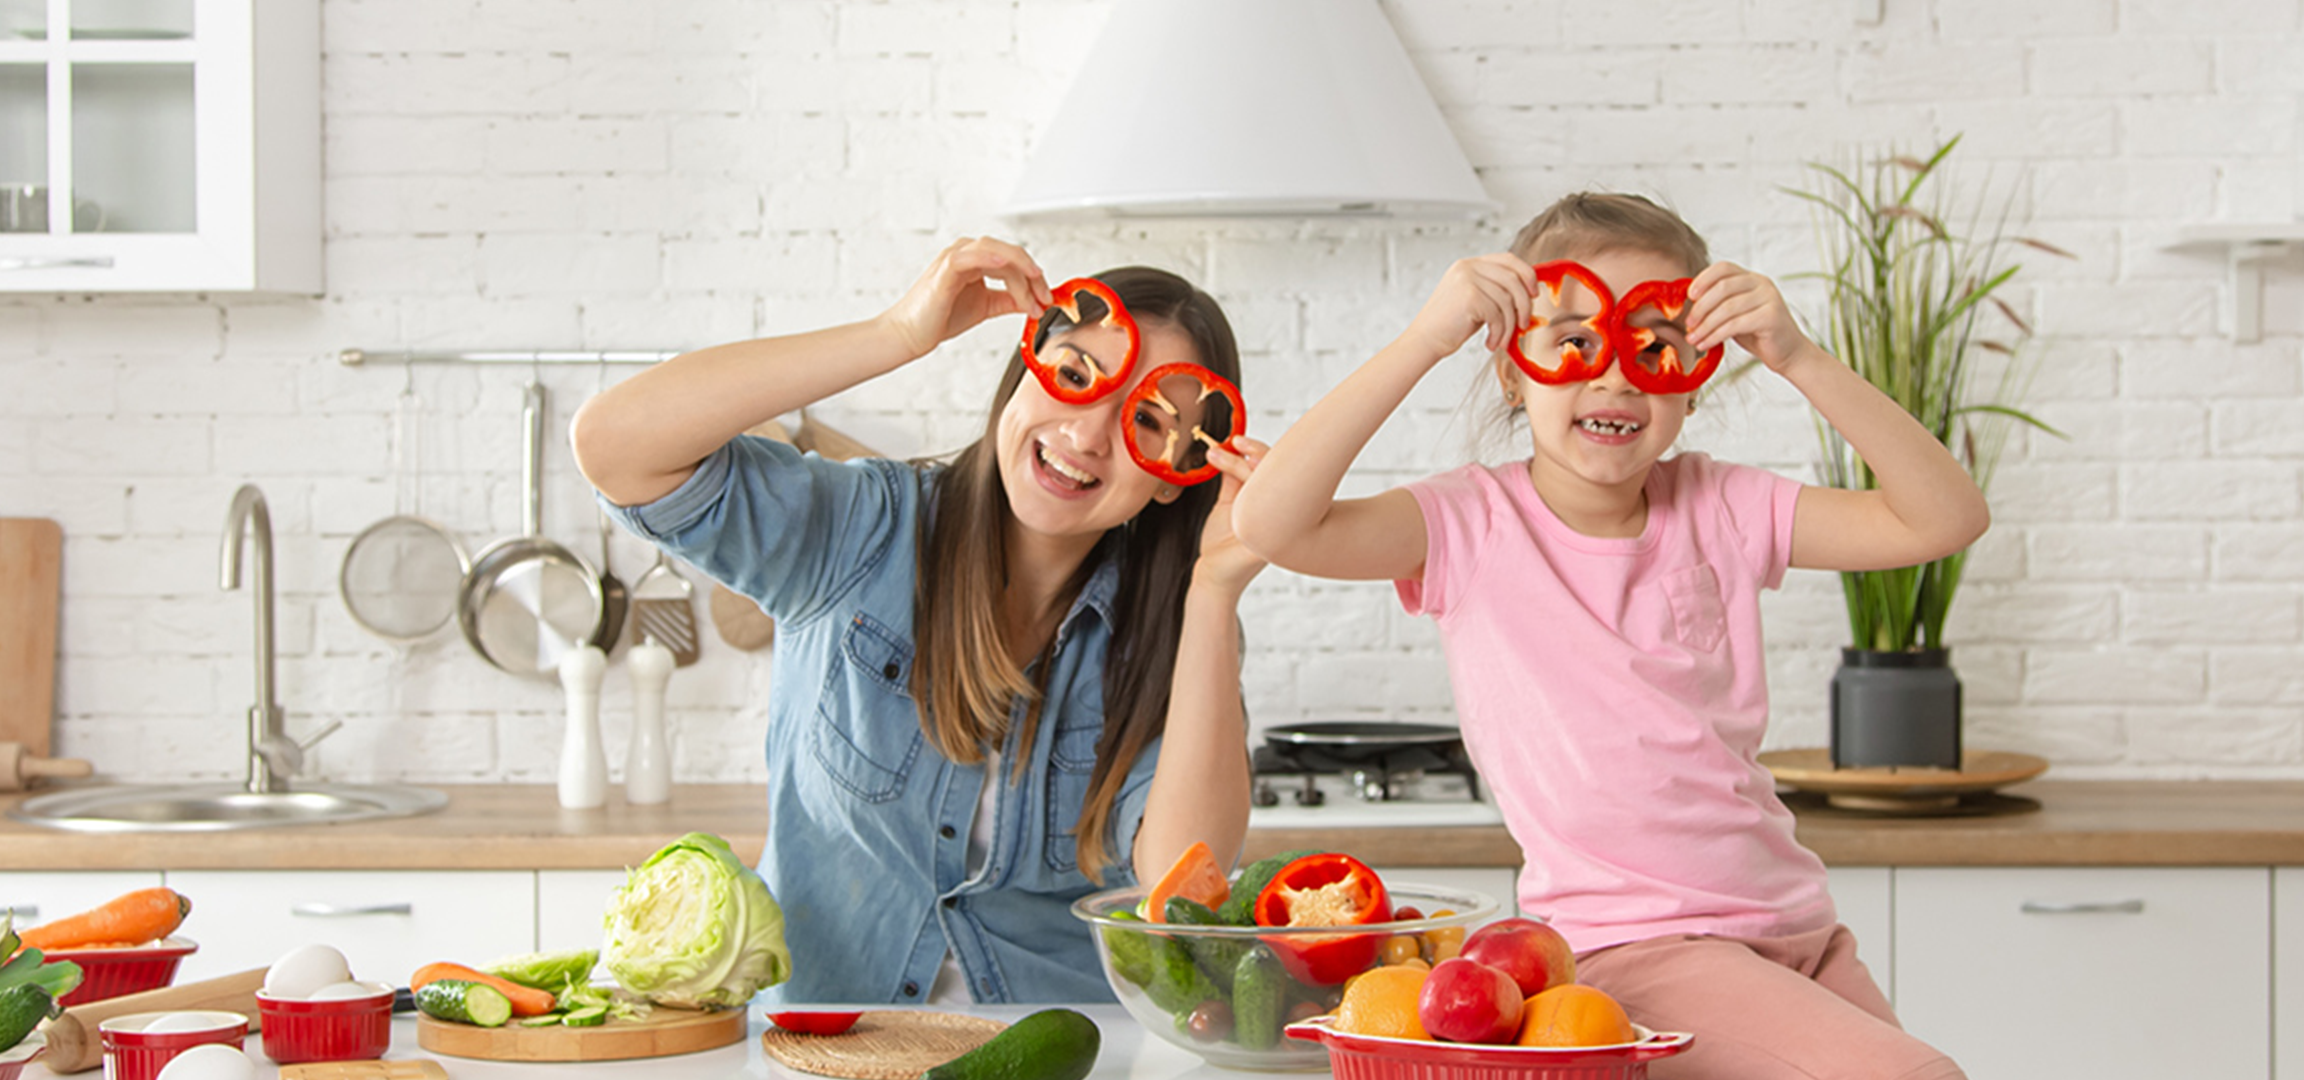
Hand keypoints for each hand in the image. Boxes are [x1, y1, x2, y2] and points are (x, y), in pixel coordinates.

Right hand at [877, 237, 1054, 360]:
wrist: (910, 334)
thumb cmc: (940, 318)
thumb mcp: (986, 307)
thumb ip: (1009, 300)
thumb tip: (1035, 302)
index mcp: (976, 259)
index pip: (1015, 260)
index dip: (1035, 279)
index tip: (1046, 301)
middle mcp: (967, 253)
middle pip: (1010, 253)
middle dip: (1033, 277)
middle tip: (1045, 299)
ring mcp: (955, 258)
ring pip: (996, 251)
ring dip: (1020, 271)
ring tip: (1033, 293)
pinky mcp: (945, 269)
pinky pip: (971, 257)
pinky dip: (990, 258)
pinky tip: (1005, 266)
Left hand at [1194, 437, 1270, 594]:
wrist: (1212, 574)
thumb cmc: (1222, 542)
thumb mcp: (1228, 503)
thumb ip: (1232, 477)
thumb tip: (1232, 447)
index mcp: (1277, 504)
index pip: (1281, 470)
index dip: (1260, 452)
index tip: (1237, 440)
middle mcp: (1283, 516)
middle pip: (1280, 475)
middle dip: (1256, 454)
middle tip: (1233, 443)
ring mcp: (1277, 530)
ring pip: (1269, 488)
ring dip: (1240, 466)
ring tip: (1215, 456)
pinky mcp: (1266, 545)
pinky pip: (1263, 514)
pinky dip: (1247, 493)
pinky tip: (1229, 480)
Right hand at [1401, 255, 1536, 359]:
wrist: (1425, 340)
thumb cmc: (1450, 324)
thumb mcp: (1475, 299)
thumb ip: (1496, 290)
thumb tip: (1528, 294)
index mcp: (1470, 264)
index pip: (1509, 259)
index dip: (1527, 275)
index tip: (1534, 293)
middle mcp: (1468, 267)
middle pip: (1514, 279)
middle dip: (1524, 305)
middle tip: (1524, 324)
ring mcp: (1468, 279)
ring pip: (1507, 301)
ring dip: (1510, 326)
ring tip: (1501, 340)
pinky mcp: (1469, 297)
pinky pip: (1498, 315)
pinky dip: (1499, 333)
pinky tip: (1491, 342)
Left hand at [1685, 261, 1820, 373]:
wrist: (1788, 353)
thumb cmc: (1757, 333)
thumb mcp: (1735, 313)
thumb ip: (1718, 304)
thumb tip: (1688, 304)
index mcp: (1751, 278)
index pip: (1723, 268)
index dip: (1703, 279)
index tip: (1689, 297)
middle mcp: (1762, 283)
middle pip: (1722, 287)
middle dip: (1700, 307)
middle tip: (1688, 324)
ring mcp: (1769, 298)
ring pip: (1726, 308)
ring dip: (1705, 325)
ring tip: (1693, 339)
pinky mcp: (1771, 316)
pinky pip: (1735, 324)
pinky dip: (1715, 335)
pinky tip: (1705, 344)